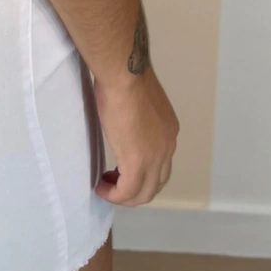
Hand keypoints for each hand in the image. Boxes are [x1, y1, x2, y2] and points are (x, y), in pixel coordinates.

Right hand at [92, 65, 179, 205]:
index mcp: (169, 131)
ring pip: (145, 192)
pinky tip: (101, 188)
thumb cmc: (125, 79)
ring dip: (125, 196)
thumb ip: (137, 116)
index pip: (161, 163)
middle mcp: (167, 147)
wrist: (124, 75)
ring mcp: (155, 157)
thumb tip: (123, 118)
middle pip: (156, 183)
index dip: (142, 171)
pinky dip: (115, 196)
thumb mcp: (138, 102)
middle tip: (113, 182)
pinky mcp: (137, 162)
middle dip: (135, 188)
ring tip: (107, 188)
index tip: (120, 167)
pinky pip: (127, 192)